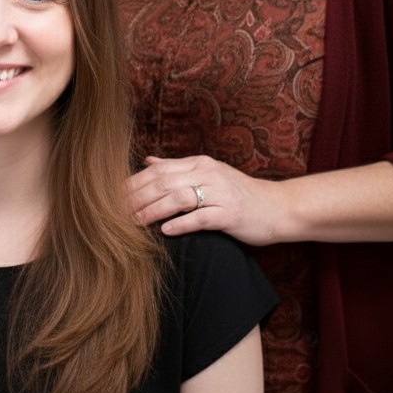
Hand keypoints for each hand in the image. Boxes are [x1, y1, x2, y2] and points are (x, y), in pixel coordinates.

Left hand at [128, 154, 287, 246]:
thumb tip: (148, 160)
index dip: (134, 183)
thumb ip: (177, 167)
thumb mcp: (209, 174)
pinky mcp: (230, 213)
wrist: (278, 207)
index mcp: (199, 163)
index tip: (114, 198)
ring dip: (153, 210)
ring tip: (135, 223)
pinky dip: (181, 224)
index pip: (158, 170)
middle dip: (137, 197)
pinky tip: (165, 232)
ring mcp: (220, 193)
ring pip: (178, 198)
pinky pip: (201, 217)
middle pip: (163, 182)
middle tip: (117, 213)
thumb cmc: (239, 194)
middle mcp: (208, 173)